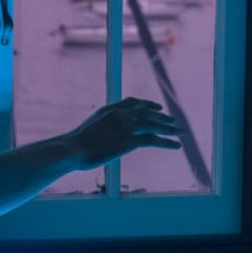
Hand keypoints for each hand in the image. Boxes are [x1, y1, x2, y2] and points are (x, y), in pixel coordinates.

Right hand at [64, 98, 184, 166]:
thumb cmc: (72, 147)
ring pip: (154, 125)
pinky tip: (176, 146)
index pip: (132, 103)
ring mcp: (126, 126)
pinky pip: (154, 139)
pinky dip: (167, 142)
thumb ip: (96, 131)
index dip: (146, 105)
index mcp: (109, 110)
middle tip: (173, 121)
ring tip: (180, 132)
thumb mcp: (85, 133)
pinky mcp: (130, 140)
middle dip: (162, 117)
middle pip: (147, 112)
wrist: (72, 149)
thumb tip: (95, 140)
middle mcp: (120, 114)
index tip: (156, 108)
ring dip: (169, 128)